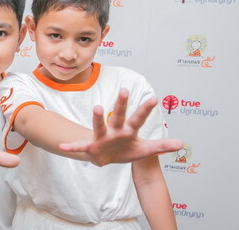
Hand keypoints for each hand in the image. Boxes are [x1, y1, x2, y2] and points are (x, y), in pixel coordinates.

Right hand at [59, 89, 182, 165]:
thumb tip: (182, 143)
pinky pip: (81, 147)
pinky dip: (73, 146)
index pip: (139, 118)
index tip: (155, 98)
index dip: (146, 110)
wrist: (104, 157)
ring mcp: (102, 137)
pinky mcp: (91, 147)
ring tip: (98, 108)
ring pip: (100, 126)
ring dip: (98, 118)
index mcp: (129, 130)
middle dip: (122, 104)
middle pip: (119, 116)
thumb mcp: (144, 150)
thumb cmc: (124, 150)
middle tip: (125, 91)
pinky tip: (64, 146)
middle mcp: (115, 130)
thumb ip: (161, 146)